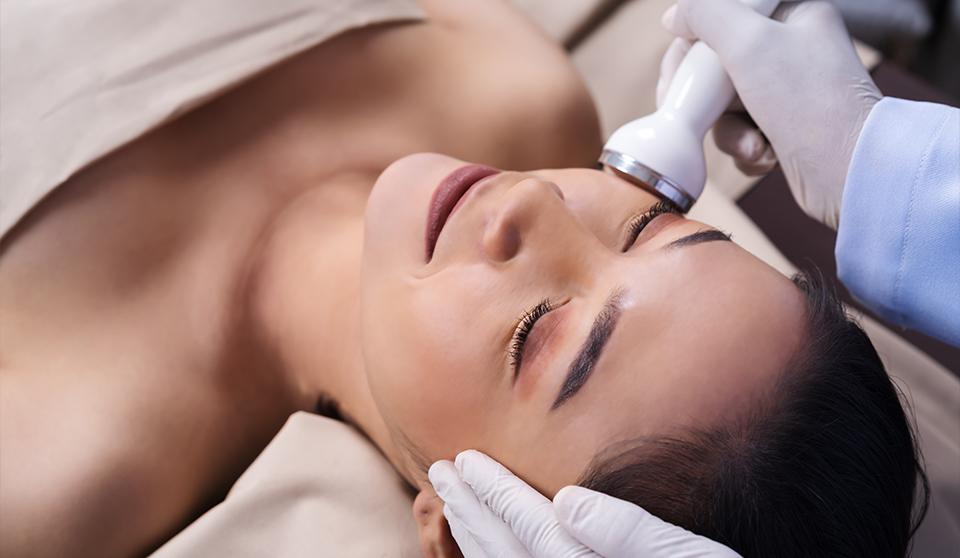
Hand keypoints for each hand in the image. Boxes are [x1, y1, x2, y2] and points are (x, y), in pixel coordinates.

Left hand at [428, 450, 739, 557]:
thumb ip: (631, 534)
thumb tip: (567, 500)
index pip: (531, 530)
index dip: (495, 493)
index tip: (464, 458)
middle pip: (507, 555)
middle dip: (472, 511)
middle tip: (442, 472)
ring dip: (474, 536)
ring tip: (451, 500)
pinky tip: (484, 547)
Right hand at [658, 0, 880, 228]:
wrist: (850, 171)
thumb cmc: (809, 101)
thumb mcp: (749, 42)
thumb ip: (705, 16)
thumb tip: (673, 16)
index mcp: (791, 16)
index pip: (720, 20)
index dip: (689, 52)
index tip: (676, 82)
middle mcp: (791, 51)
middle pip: (715, 68)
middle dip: (707, 101)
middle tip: (698, 117)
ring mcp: (788, 94)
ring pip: (724, 107)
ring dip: (728, 131)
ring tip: (752, 144)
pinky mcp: (785, 131)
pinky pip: (741, 135)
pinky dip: (745, 150)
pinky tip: (766, 157)